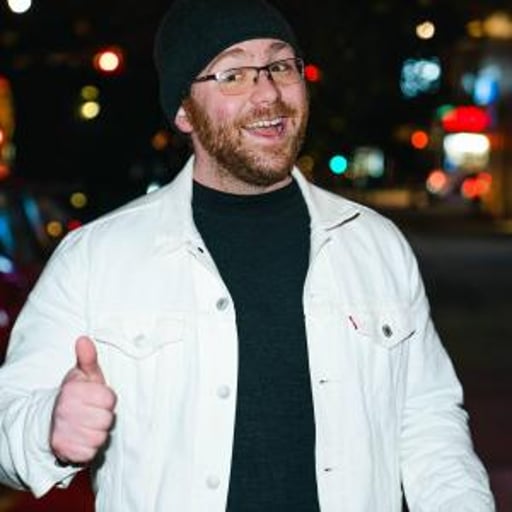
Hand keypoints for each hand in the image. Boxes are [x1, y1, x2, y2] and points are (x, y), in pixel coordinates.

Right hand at [50, 336, 116, 464]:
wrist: (52, 421)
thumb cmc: (77, 395)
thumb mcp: (83, 375)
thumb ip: (87, 358)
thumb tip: (84, 339)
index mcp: (73, 391)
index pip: (110, 399)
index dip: (107, 400)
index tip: (97, 399)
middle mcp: (66, 411)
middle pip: (107, 419)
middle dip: (103, 417)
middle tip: (92, 413)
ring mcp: (64, 432)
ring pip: (100, 437)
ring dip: (97, 433)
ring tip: (87, 425)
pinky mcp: (65, 452)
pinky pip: (91, 453)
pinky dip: (89, 448)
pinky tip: (82, 439)